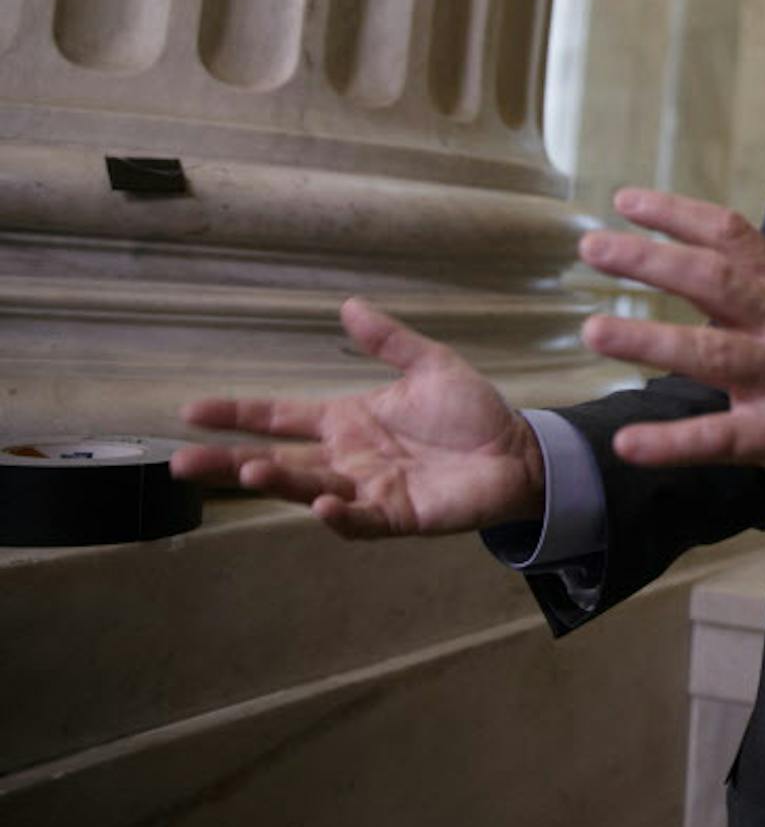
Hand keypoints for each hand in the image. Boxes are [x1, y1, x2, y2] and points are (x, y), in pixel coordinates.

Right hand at [172, 298, 543, 537]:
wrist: (519, 452)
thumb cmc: (472, 412)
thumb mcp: (430, 365)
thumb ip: (388, 341)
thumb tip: (349, 305)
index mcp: (347, 421)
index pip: (280, 417)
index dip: (238, 414)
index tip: (192, 410)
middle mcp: (347, 458)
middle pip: (278, 461)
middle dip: (230, 462)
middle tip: (183, 462)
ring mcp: (368, 490)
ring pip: (310, 489)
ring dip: (279, 482)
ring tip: (249, 470)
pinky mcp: (397, 516)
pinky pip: (360, 521)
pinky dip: (341, 516)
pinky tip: (324, 505)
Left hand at [578, 188, 764, 510]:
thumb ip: (752, 292)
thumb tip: (690, 264)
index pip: (732, 236)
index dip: (677, 215)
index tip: (624, 201)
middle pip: (715, 281)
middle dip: (651, 261)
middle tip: (593, 248)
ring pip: (714, 352)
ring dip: (651, 339)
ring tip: (594, 331)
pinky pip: (723, 437)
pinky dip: (675, 441)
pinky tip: (630, 445)